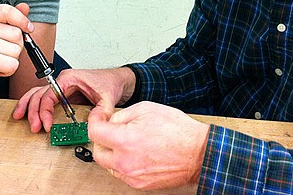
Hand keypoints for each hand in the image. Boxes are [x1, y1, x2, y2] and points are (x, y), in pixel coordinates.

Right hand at [0, 3, 31, 95]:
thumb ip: (10, 20)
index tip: (29, 28)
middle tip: (0, 52)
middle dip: (15, 47)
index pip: (7, 10)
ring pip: (16, 51)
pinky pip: (12, 64)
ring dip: (11, 60)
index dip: (22, 19)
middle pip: (17, 34)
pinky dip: (8, 71)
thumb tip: (25, 7)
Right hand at [12, 67, 135, 132]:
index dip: (44, 110)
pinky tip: (28, 113)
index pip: (50, 93)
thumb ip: (102, 111)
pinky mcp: (62, 94)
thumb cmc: (109, 82)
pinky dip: (34, 105)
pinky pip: (44, 97)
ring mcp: (61, 87)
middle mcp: (62, 81)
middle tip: (34, 127)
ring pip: (37, 93)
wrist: (116, 80)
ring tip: (20, 117)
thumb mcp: (108, 97)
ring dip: (28, 105)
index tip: (46, 124)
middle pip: (40, 94)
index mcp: (70, 78)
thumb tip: (92, 123)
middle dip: (33, 111)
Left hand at [88, 101, 209, 190]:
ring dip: (112, 152)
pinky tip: (136, 152)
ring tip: (127, 140)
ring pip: (108, 164)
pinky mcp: (139, 185)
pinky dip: (123, 162)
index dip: (94, 120)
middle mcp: (125, 162)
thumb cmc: (178, 131)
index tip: (99, 116)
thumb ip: (122, 115)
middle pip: (97, 152)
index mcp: (125, 141)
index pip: (94, 132)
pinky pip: (121, 173)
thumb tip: (110, 121)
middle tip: (110, 128)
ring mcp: (132, 176)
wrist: (198, 153)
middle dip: (101, 138)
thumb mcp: (146, 109)